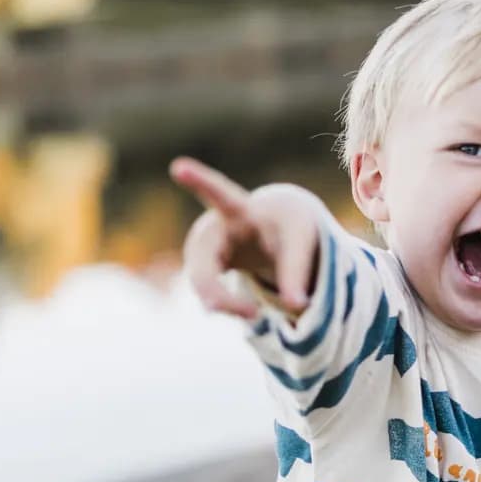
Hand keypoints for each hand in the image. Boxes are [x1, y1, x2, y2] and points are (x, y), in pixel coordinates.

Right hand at [170, 156, 320, 319]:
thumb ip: (296, 271)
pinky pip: (208, 292)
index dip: (200, 182)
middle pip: (201, 262)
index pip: (220, 196)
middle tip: (251, 314)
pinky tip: (249, 311)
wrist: (274, 230)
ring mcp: (205, 249)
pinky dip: (228, 306)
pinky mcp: (206, 268)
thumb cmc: (287, 226)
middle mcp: (213, 228)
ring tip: (254, 314)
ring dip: (226, 304)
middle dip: (215, 291)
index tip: (179, 167)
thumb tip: (295, 307)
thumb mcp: (301, 240)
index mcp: (240, 210)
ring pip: (202, 283)